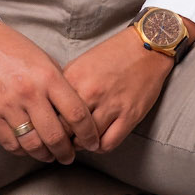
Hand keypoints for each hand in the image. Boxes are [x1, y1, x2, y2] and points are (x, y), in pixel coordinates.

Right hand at [0, 20, 100, 161]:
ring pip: (33, 145)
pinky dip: (22, 151)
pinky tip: (28, 149)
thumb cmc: (14, 48)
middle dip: (66, 153)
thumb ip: (60, 85)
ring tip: (50, 156)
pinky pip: (10, 143)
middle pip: (55, 136)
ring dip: (45, 155)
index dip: (88, 134)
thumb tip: (74, 113)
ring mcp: (8, 105)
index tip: (92, 142)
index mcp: (48, 77)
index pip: (76, 114)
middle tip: (70, 157)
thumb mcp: (44, 60)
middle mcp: (30, 93)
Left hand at [63, 19, 194, 152]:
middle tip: (62, 142)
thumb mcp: (81, 63)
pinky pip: (109, 143)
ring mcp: (111, 105)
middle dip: (63, 138)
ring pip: (86, 140)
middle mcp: (91, 92)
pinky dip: (100, 147)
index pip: (51, 111)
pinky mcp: (130, 115)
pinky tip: (98, 142)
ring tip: (81, 142)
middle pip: (66, 129)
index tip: (50, 128)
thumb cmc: (113, 54)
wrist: (146, 48)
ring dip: (82, 144)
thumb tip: (53, 106)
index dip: (48, 123)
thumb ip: (66, 85)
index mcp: (75, 78)